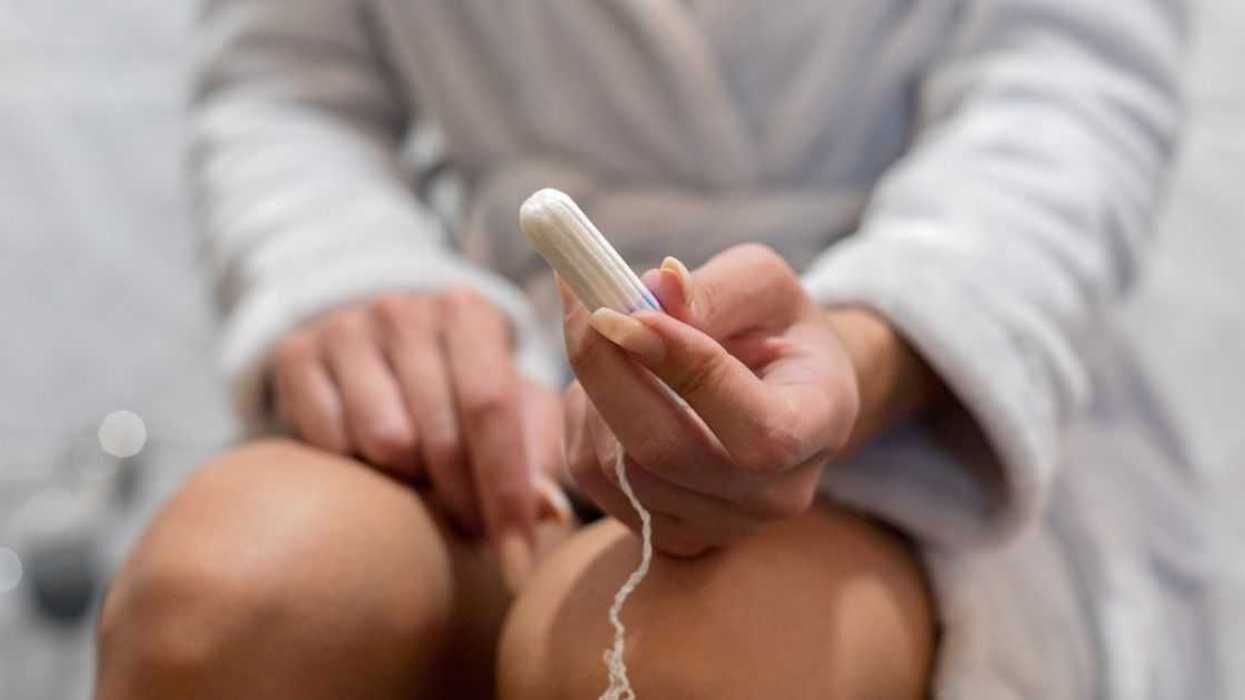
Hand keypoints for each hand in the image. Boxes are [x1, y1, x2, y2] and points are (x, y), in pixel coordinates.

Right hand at [270, 289, 566, 585]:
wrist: (381, 355)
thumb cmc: (464, 394)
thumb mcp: (516, 412)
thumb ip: (539, 455)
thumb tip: (545, 510)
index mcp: (470, 313)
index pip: (491, 408)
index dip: (506, 492)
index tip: (517, 562)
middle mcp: (406, 310)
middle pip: (440, 434)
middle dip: (465, 502)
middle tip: (473, 534)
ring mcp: (346, 328)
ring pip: (383, 442)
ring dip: (407, 481)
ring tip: (422, 478)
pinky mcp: (297, 353)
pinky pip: (328, 442)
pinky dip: (355, 467)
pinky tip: (371, 460)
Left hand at [561, 244, 861, 555]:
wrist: (780, 393)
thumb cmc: (775, 329)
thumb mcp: (764, 287)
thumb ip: (715, 289)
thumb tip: (655, 288)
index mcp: (819, 425)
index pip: (757, 428)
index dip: (687, 370)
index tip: (629, 312)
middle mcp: (775, 494)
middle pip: (664, 453)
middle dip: (607, 369)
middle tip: (582, 302)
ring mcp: (720, 526)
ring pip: (615, 466)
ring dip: (592, 390)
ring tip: (614, 342)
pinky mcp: (668, 536)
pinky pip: (594, 480)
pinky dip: (584, 421)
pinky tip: (610, 387)